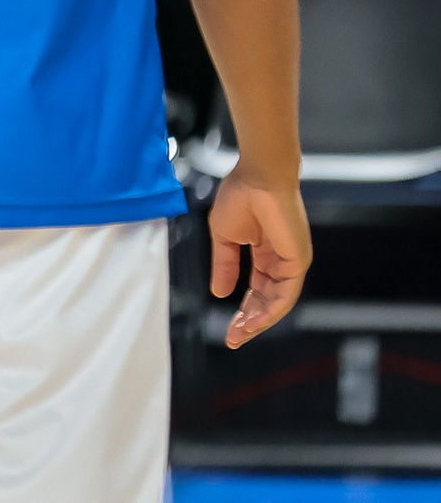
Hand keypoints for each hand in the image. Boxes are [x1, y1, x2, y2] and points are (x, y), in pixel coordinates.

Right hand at [209, 165, 309, 348]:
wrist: (257, 177)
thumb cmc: (240, 197)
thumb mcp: (224, 237)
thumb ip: (224, 265)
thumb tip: (218, 292)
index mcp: (265, 255)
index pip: (257, 290)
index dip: (243, 310)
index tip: (229, 328)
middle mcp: (281, 263)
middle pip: (267, 301)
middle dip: (250, 322)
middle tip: (233, 338)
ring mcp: (292, 263)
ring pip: (278, 302)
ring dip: (259, 320)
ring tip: (239, 334)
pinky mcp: (298, 261)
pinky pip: (286, 294)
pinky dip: (271, 310)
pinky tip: (254, 320)